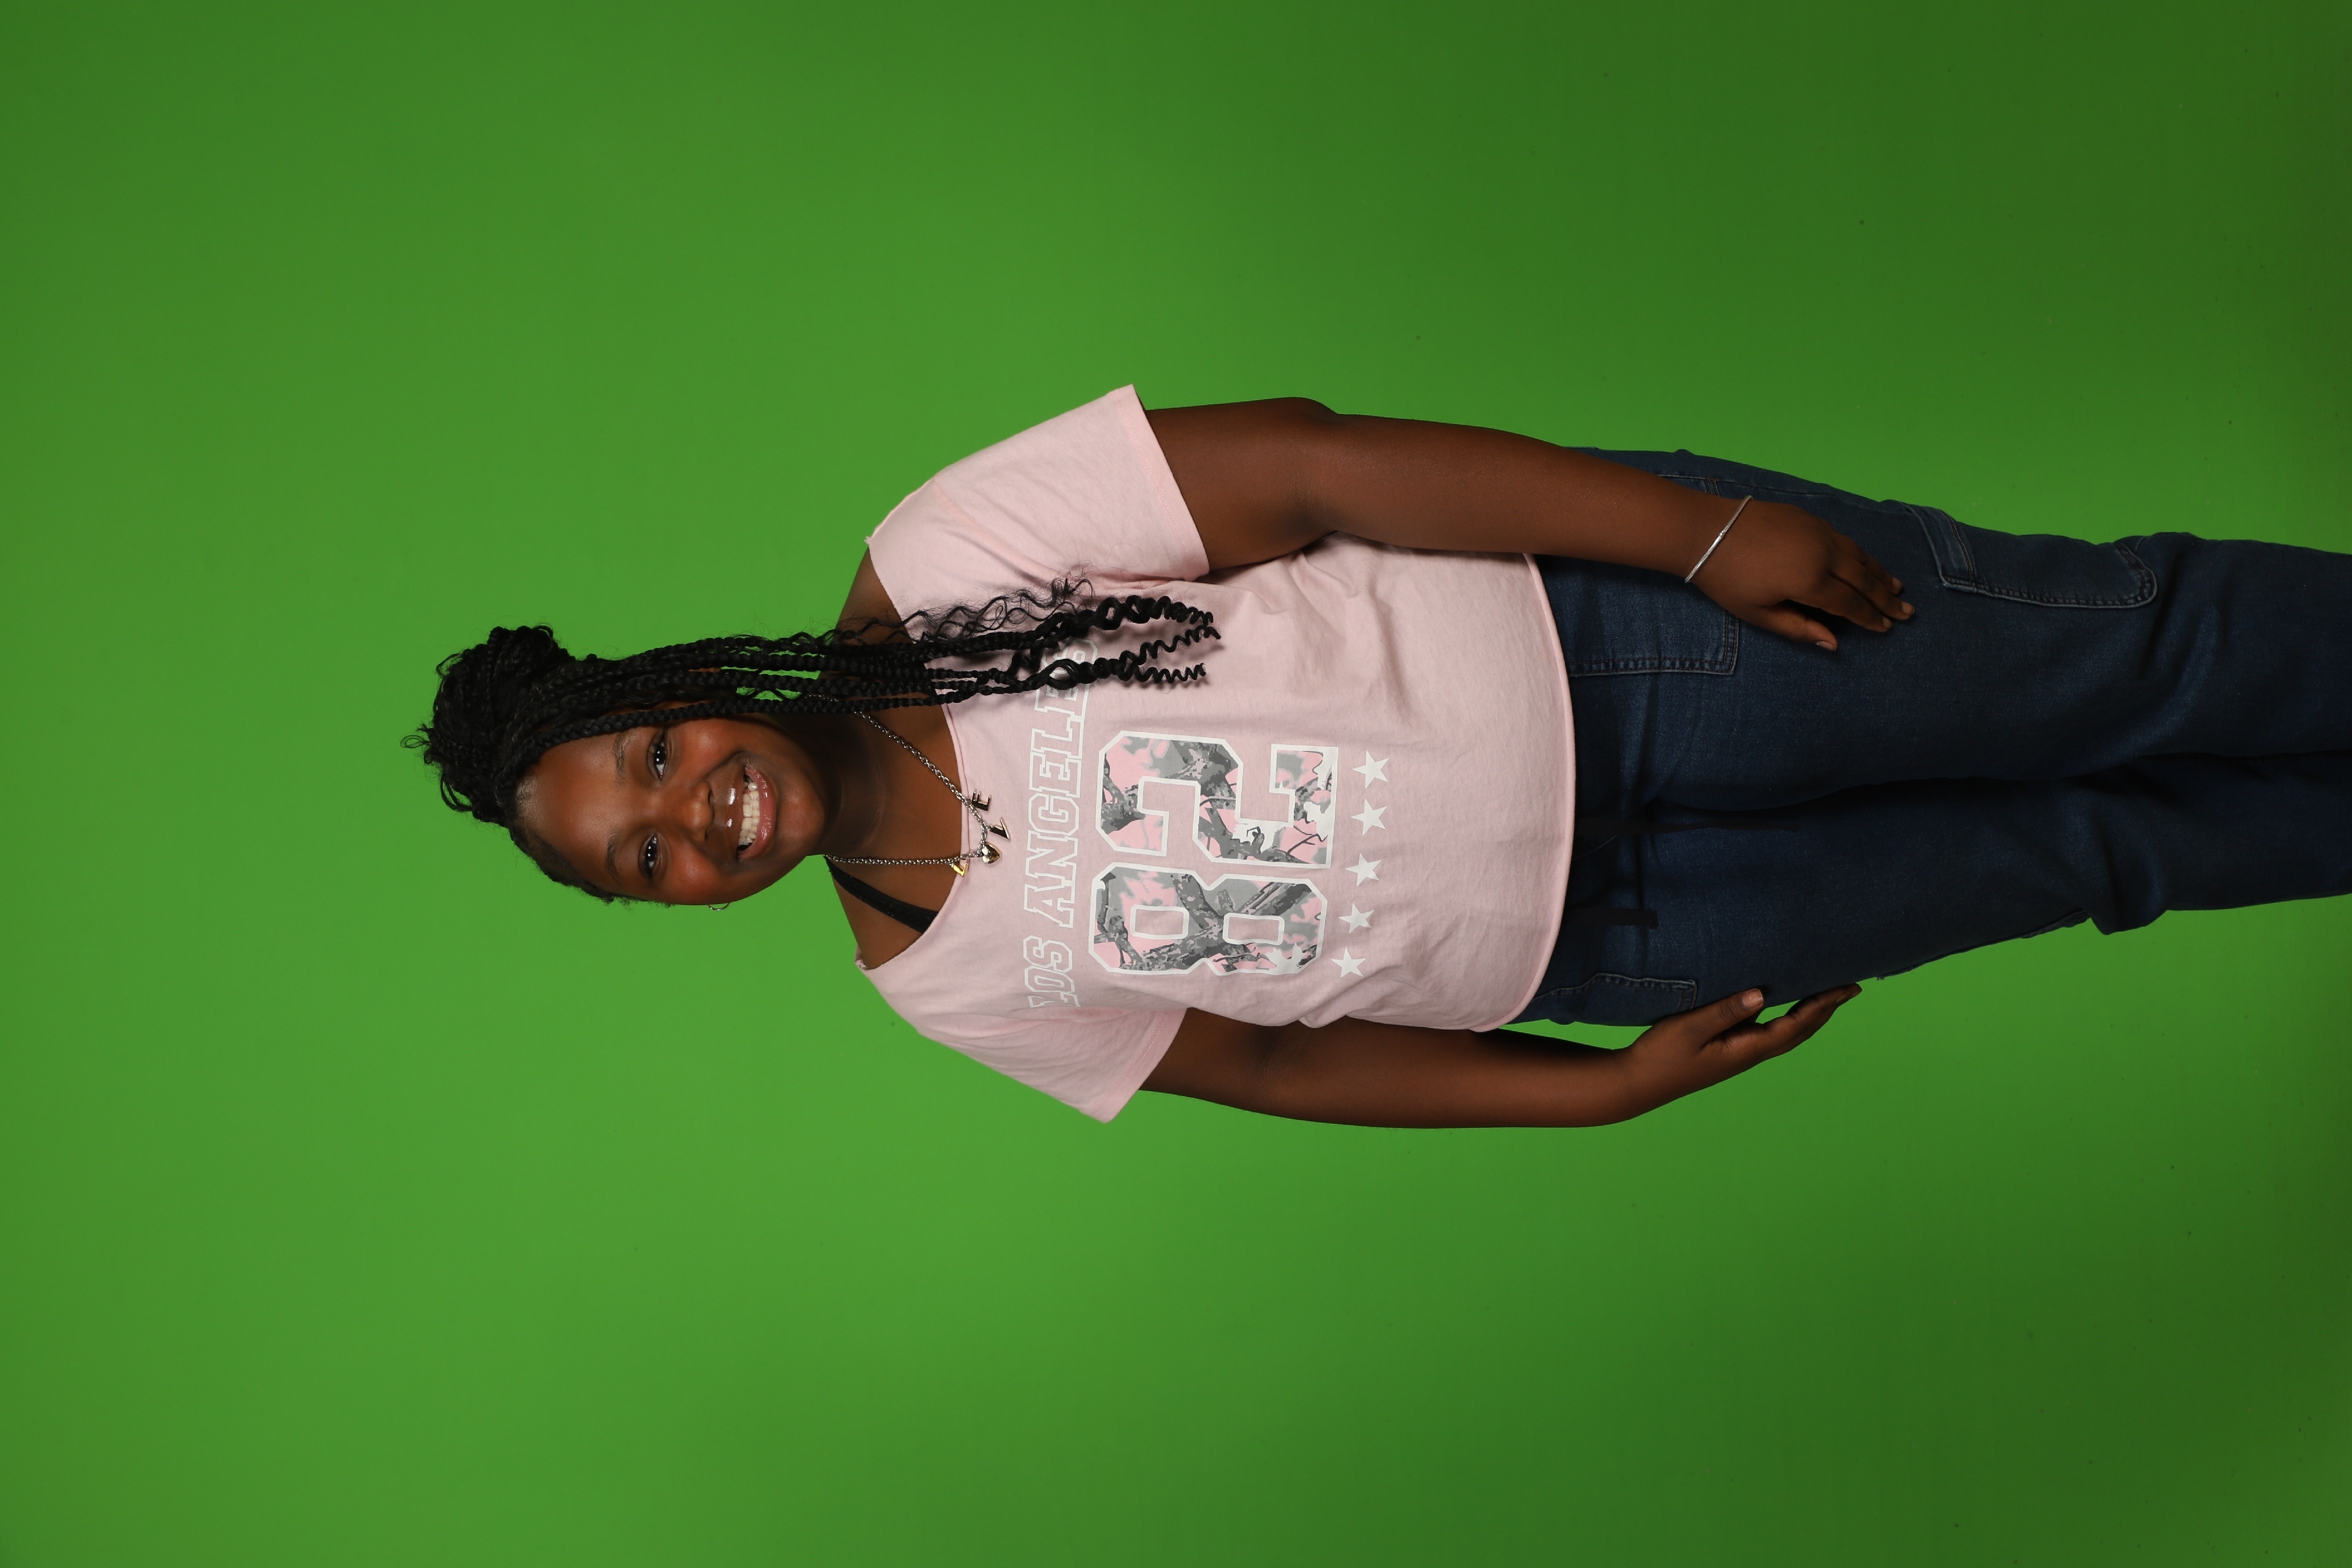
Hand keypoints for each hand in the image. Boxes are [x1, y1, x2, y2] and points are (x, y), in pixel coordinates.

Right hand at [1618, 984, 1859, 1112]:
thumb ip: (1724, 1011)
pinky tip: (1781, 1005)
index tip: (1846, 987)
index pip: (1795, 1025)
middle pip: (1799, 1031)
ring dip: (1810, 1015)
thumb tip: (1760, 994)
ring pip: (1786, 1033)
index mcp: (1745, 1050)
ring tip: (1826, 995)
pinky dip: (1786, 1017)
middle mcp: (1749, 1054)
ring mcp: (1738, 1054)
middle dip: (1826, 1009)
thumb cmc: (1659, 1057)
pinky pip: (1767, 1031)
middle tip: (1850, 988)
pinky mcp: (1727, 1050)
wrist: (1637, 1084)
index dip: (1823, 1005)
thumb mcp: (1689, 1029)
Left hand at [1689, 499, 1913, 649]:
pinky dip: (1861, 554)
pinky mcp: (1810, 518)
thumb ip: (1798, 629)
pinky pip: (1844, 540)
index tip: (1888, 628)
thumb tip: (1833, 644)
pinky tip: (1867, 562)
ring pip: (1858, 556)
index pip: (1850, 604)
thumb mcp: (1758, 614)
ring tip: (1897, 588)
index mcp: (1809, 582)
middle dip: (1886, 598)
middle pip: (1863, 580)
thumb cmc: (1727, 580)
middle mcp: (1822, 554)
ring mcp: (1818, 532)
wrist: (1705, 531)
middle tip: (1908, 612)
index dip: (1870, 618)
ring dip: (1879, 573)